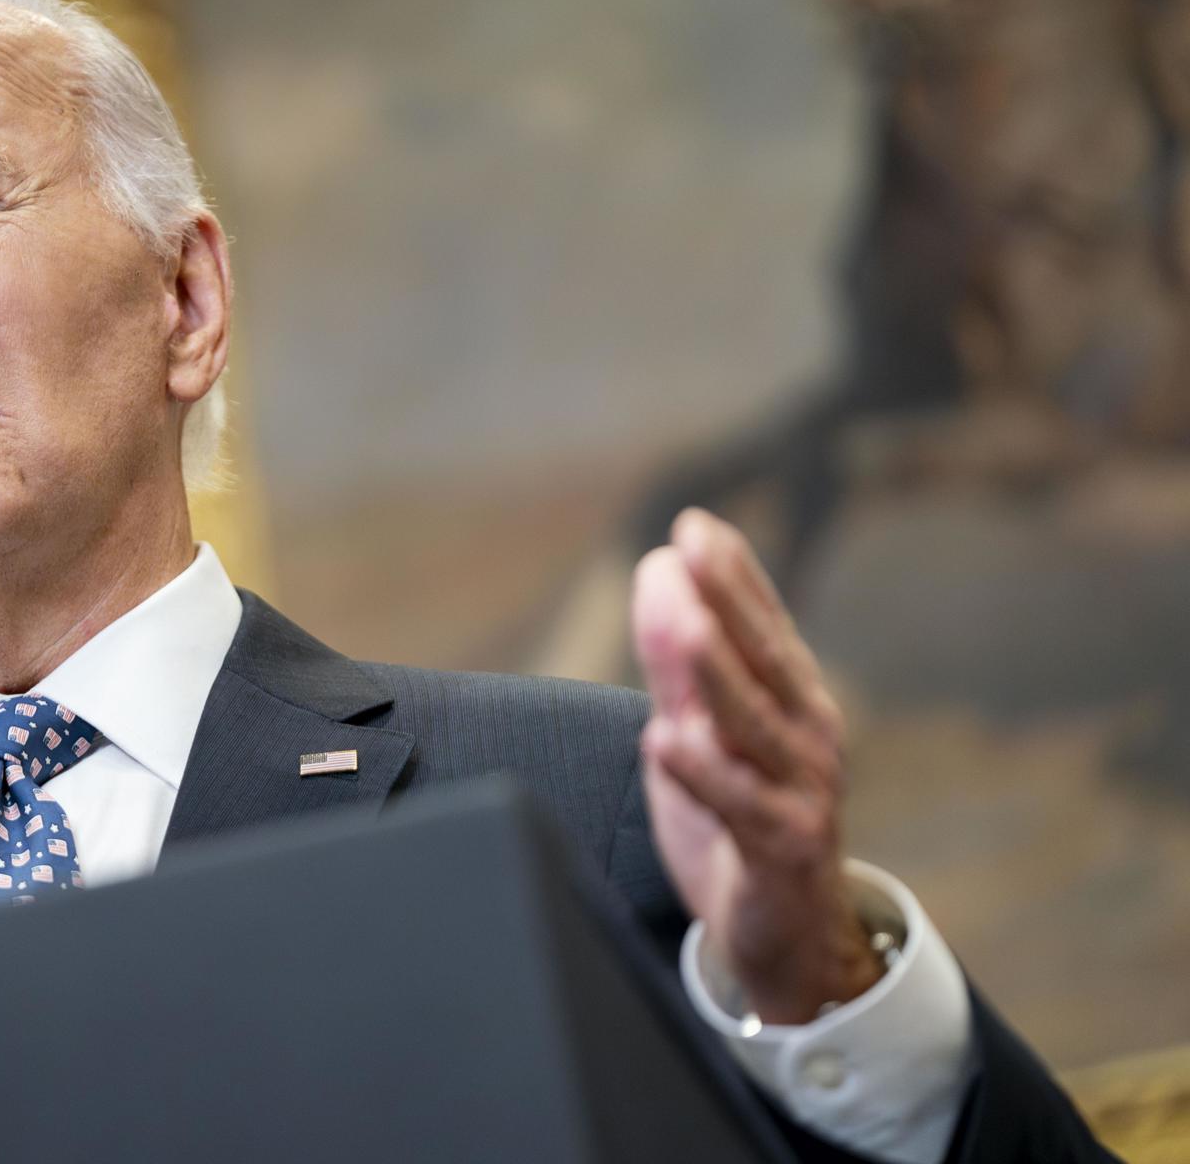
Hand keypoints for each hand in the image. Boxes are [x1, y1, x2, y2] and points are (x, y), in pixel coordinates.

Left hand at [631, 508, 882, 1023]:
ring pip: (756, 726)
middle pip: (764, 660)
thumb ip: (679, 667)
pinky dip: (703, 774)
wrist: (788, 938)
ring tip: (686, 627)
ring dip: (719, 674)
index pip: (762, 627)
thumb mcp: (702, 735)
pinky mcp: (781, 847)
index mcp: (792, 703)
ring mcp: (801, 791)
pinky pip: (740, 806)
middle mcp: (806, 737)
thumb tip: (658, 580)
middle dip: (729, 599)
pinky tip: (666, 740)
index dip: (733, 575)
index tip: (695, 526)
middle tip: (691, 545)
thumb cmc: (741, 823)